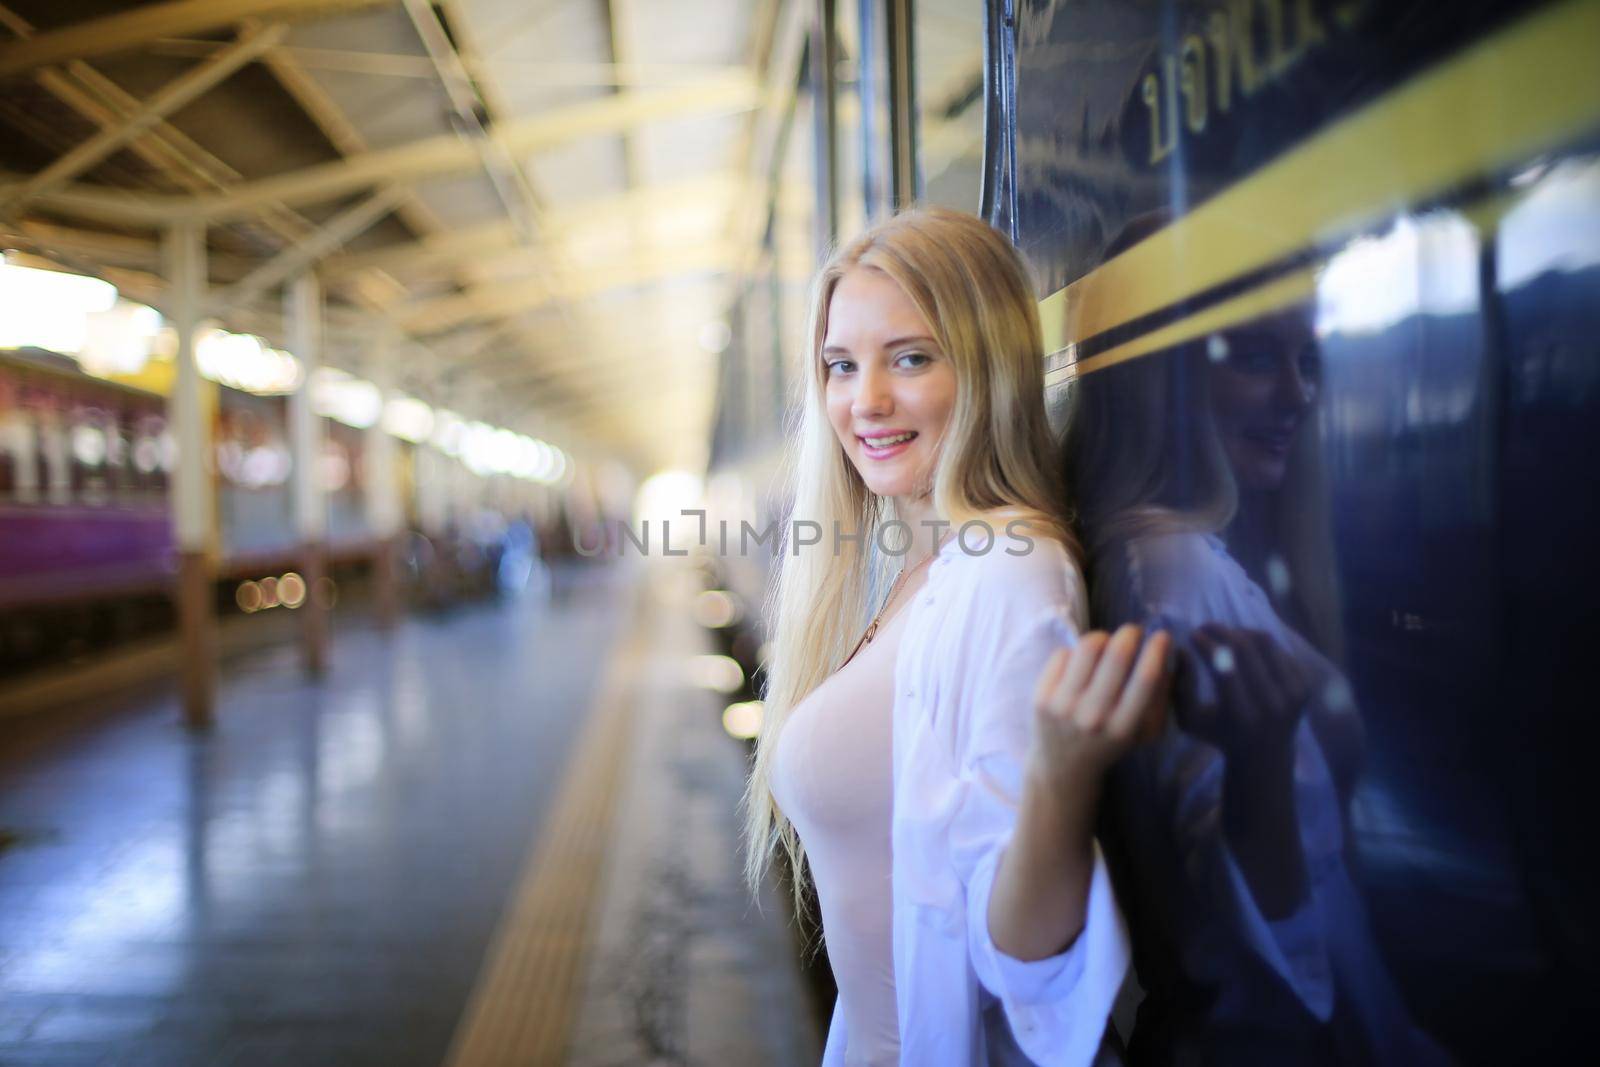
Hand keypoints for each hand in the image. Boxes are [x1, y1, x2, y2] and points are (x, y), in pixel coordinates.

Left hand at [1028, 625, 1172, 798]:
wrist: (1063, 766)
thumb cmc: (1110, 743)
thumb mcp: (1144, 733)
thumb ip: (1160, 699)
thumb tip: (1168, 657)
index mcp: (1123, 728)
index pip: (1145, 680)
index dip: (1157, 651)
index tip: (1163, 636)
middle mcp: (1092, 717)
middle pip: (1116, 656)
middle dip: (1130, 634)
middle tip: (1134, 631)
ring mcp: (1063, 706)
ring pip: (1087, 647)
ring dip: (1102, 637)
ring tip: (1106, 643)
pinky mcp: (1041, 697)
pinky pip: (1063, 653)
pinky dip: (1076, 652)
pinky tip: (1080, 664)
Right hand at [1185, 623, 1309, 759]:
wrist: (1264, 755)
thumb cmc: (1220, 734)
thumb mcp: (1190, 719)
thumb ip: (1180, 687)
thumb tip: (1182, 649)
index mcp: (1241, 714)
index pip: (1224, 666)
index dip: (1206, 644)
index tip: (1193, 635)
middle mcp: (1271, 703)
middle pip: (1245, 648)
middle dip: (1221, 631)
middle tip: (1206, 627)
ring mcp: (1293, 693)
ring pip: (1265, 643)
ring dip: (1241, 632)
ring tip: (1226, 634)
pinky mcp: (1304, 686)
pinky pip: (1280, 650)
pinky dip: (1260, 644)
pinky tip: (1246, 649)